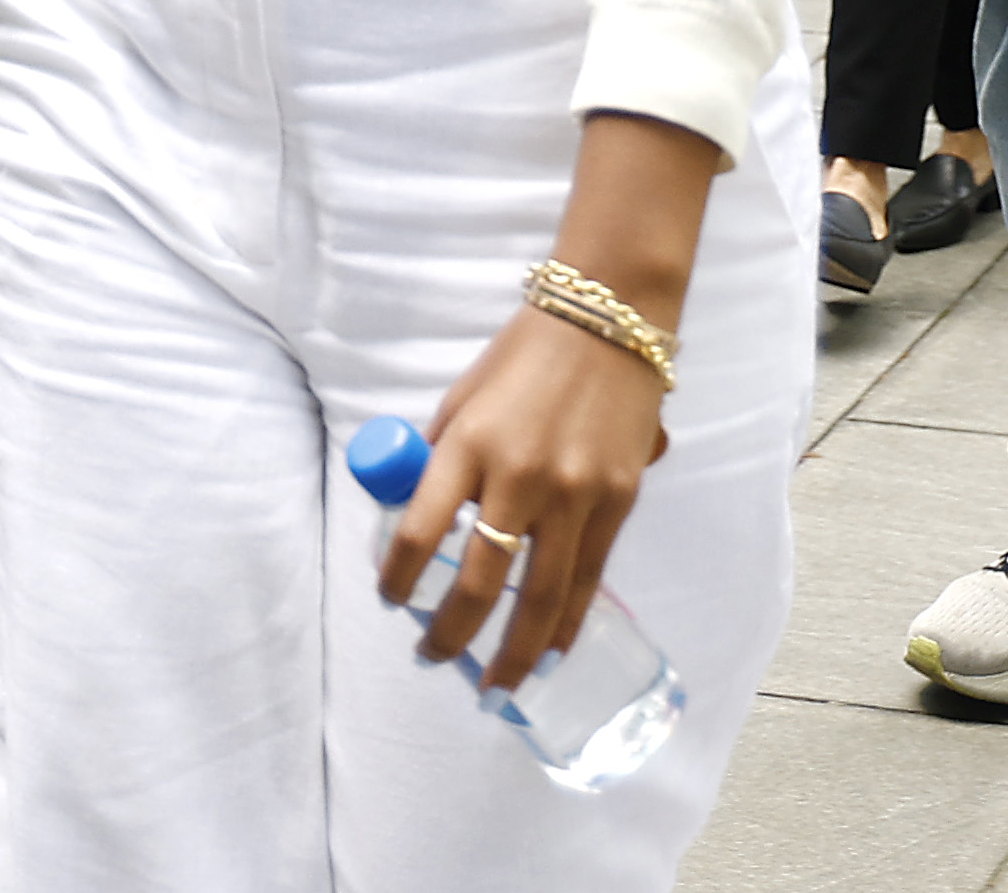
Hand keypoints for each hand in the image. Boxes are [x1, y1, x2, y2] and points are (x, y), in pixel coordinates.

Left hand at [371, 113, 710, 692]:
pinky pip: (589, 578)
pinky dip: (566, 622)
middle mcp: (521, 476)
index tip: (389, 599)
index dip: (399, 577)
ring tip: (495, 688)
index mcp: (470, 443)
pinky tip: (549, 651)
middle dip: (453, 633)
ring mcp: (576, 493)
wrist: (607, 320)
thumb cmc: (523, 356)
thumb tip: (414, 515)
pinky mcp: (618, 501)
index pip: (421, 532)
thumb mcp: (464, 399)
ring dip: (514, 651)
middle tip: (432, 659)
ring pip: (542, 595)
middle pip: (482, 581)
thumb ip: (442, 457)